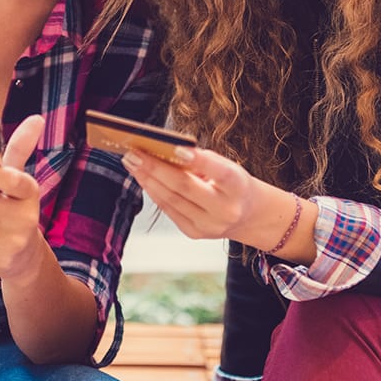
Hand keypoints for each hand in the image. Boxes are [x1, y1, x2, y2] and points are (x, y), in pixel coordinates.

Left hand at [124, 145, 312, 259]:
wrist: (249, 215)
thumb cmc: (232, 183)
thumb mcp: (227, 168)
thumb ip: (201, 162)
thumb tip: (162, 152)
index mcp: (237, 186)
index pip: (217, 171)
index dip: (197, 160)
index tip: (175, 147)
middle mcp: (225, 209)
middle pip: (184, 187)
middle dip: (154, 168)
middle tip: (133, 153)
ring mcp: (209, 225)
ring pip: (171, 199)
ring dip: (147, 179)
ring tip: (131, 162)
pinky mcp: (195, 233)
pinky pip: (169, 210)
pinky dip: (154, 192)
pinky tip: (143, 178)